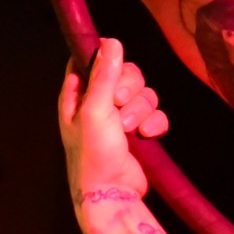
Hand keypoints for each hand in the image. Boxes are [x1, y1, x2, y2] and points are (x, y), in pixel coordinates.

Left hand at [58, 37, 169, 207]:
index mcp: (77, 94)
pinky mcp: (140, 132)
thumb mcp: (95, 110)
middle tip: (120, 105)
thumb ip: (104, 75)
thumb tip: (111, 40)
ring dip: (141, 110)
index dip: (106, 61)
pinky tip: (147, 136)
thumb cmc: (93, 154)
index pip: (92, 60)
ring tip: (131, 130)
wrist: (112, 194)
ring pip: (144, 93)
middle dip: (129, 89)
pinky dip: (155, 123)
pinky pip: (156, 113)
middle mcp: (98, 103)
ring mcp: (120, 118)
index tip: (113, 69)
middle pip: (125, 73)